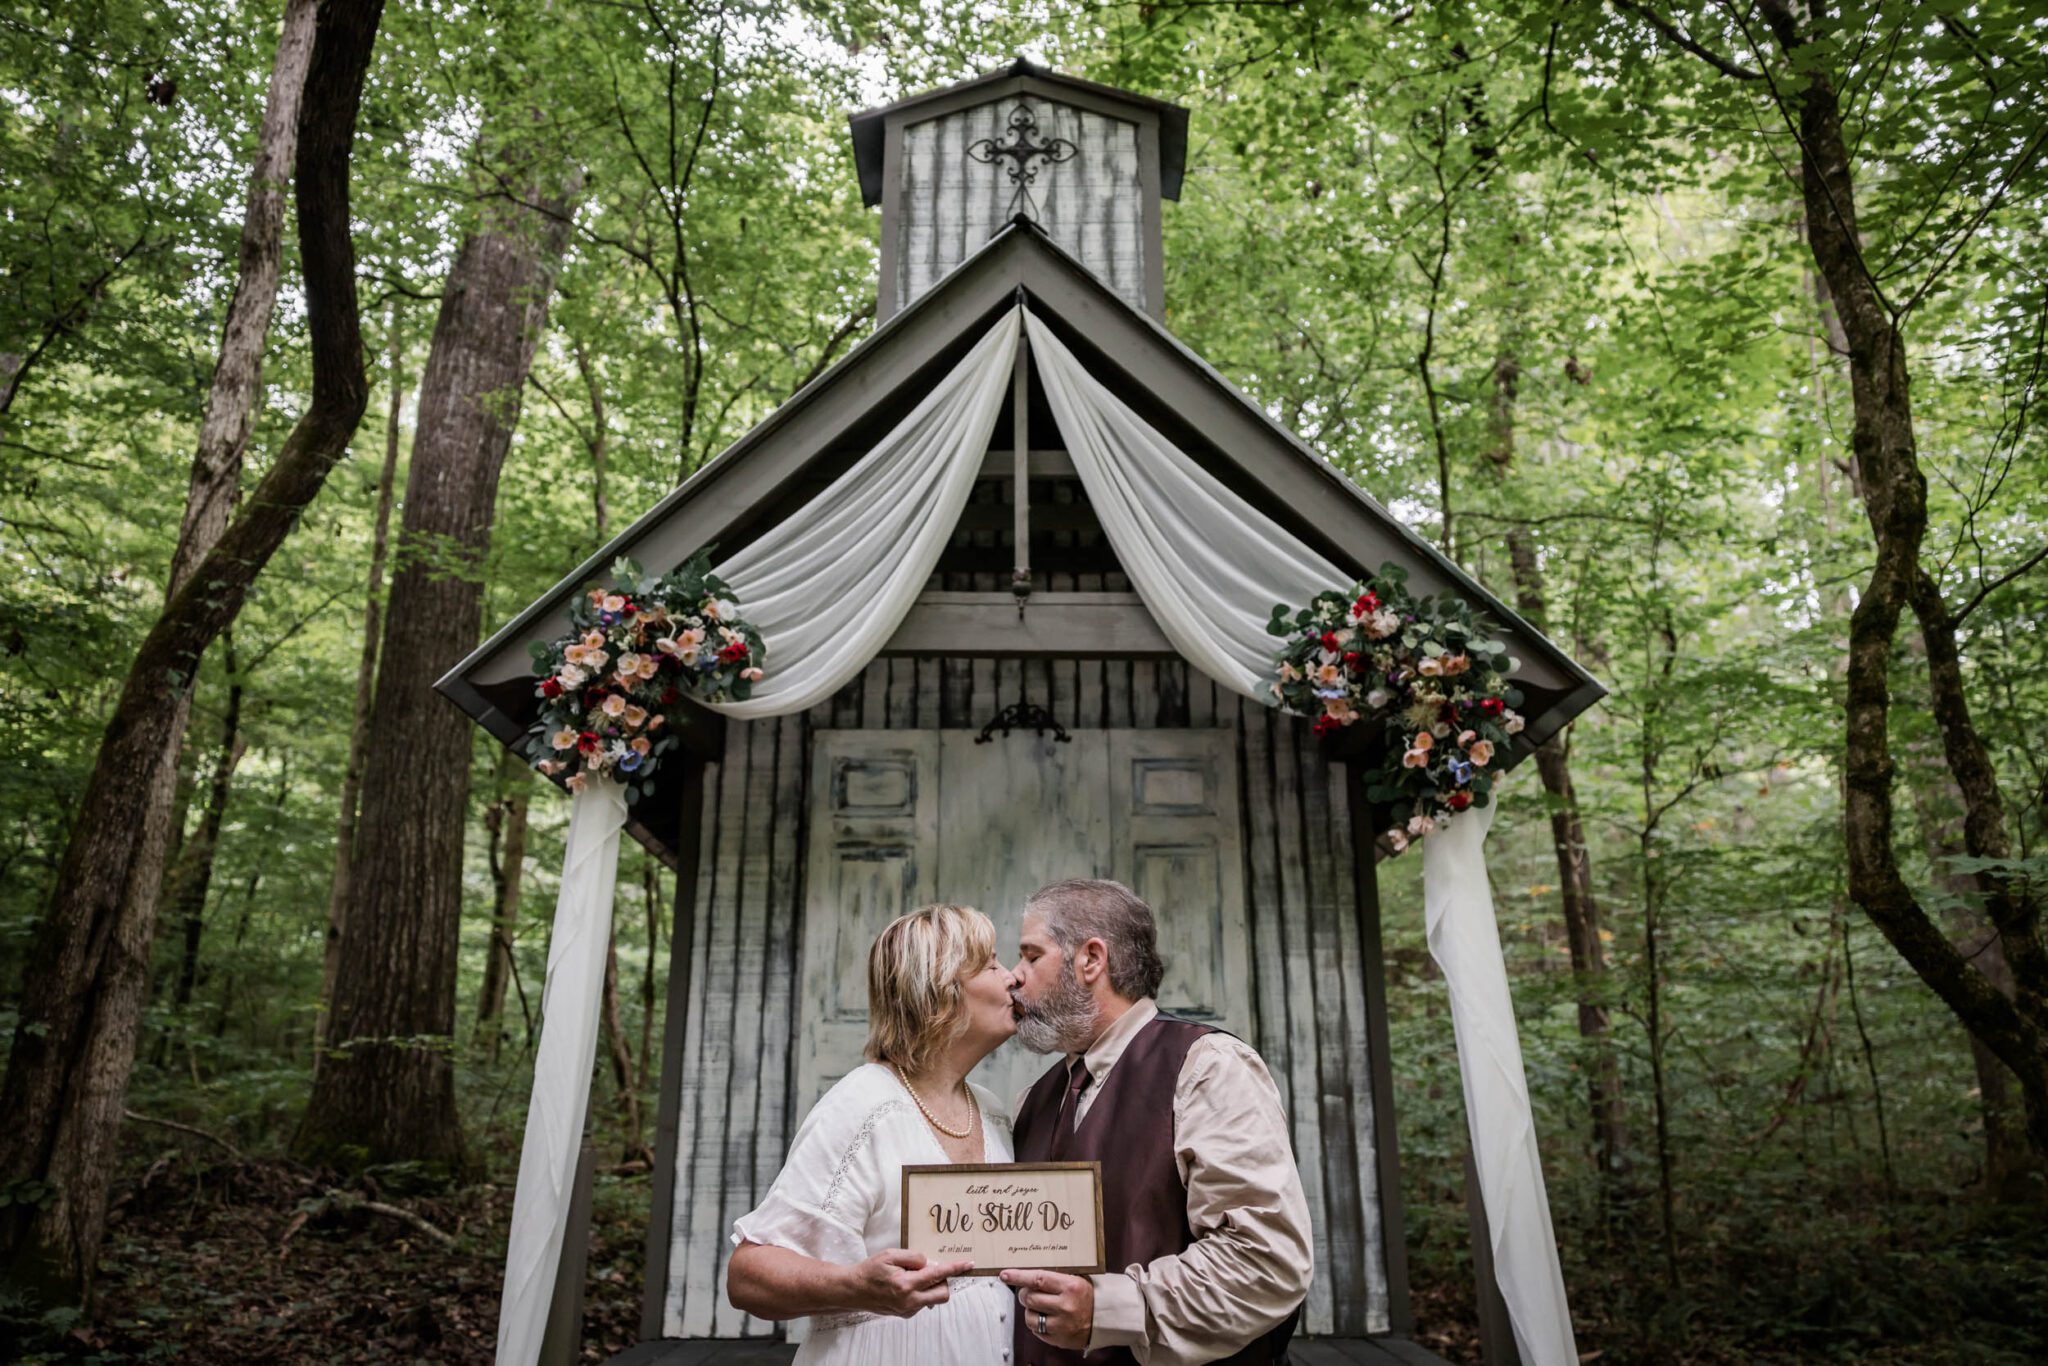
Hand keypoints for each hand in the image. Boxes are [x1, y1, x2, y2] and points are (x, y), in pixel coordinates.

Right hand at [845, 1249, 972, 1317]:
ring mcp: (908, 1310)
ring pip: (933, 1298)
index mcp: (906, 1284)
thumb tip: (930, 1263)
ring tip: (911, 1276)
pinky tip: (905, 1285)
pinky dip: (921, 1292)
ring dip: (930, 1286)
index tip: (969, 1264)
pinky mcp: (906, 1314)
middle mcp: (910, 1301)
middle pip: (943, 1292)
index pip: (938, 1274)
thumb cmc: (870, 1270)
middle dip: (943, 1280)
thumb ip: (913, 1257)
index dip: (955, 1268)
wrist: (853, 1290)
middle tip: (929, 1269)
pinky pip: (923, 1302)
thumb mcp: (890, 1255)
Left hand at [1001, 1268, 1093, 1349]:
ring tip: (1040, 1306)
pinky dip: (1037, 1324)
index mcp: (1070, 1287)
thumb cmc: (1089, 1295)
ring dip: (1030, 1310)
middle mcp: (1065, 1306)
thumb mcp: (1077, 1278)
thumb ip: (1056, 1275)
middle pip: (1030, 1298)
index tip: (1004, 1275)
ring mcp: (1061, 1325)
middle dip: (1024, 1294)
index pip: (1038, 1279)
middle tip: (1028, 1292)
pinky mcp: (1059, 1339)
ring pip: (1029, 1317)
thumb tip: (1029, 1269)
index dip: (1018, 1276)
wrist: (1105, 1319)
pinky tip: (1046, 1318)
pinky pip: (1036, 1331)